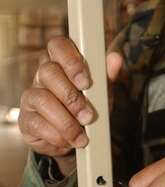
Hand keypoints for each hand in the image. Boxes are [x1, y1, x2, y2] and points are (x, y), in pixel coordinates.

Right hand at [18, 36, 122, 170]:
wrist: (72, 140)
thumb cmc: (84, 109)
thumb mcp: (100, 94)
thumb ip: (106, 77)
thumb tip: (115, 58)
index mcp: (62, 64)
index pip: (58, 46)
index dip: (70, 60)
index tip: (86, 82)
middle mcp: (43, 77)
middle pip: (48, 71)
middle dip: (71, 96)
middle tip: (88, 116)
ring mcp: (31, 97)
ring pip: (43, 99)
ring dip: (66, 120)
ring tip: (82, 135)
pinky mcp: (26, 120)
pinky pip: (37, 123)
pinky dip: (57, 135)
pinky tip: (68, 141)